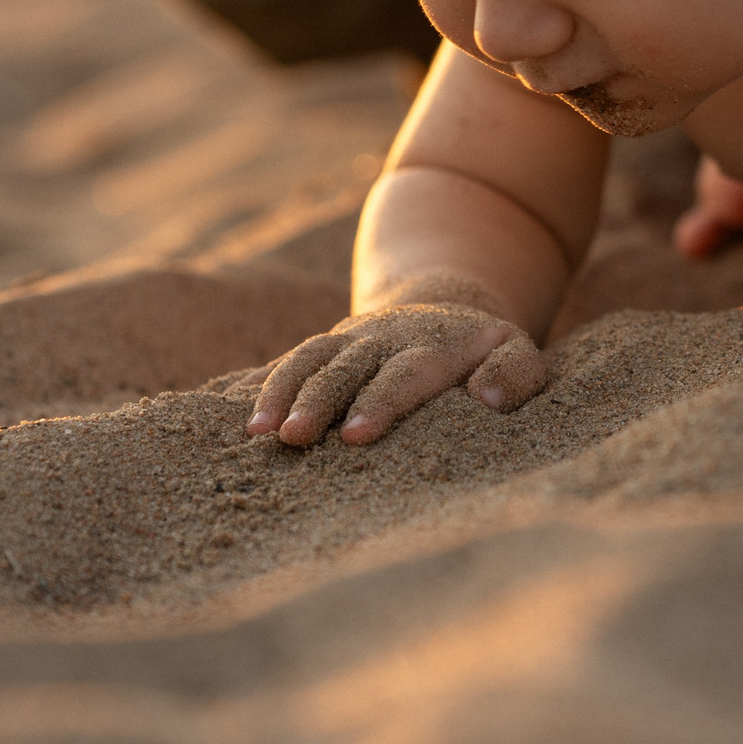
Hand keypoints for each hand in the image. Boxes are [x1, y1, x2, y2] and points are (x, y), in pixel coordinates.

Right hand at [244, 302, 544, 446]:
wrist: (446, 305)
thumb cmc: (486, 350)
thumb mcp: (518, 352)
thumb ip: (515, 374)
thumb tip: (489, 399)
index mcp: (431, 348)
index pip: (403, 375)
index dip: (379, 402)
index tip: (354, 434)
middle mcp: (381, 340)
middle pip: (344, 367)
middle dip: (316, 401)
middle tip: (292, 438)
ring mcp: (346, 341)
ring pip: (307, 359)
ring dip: (278, 392)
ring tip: (255, 434)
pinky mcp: (324, 350)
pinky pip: (284, 362)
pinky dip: (255, 384)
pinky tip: (224, 411)